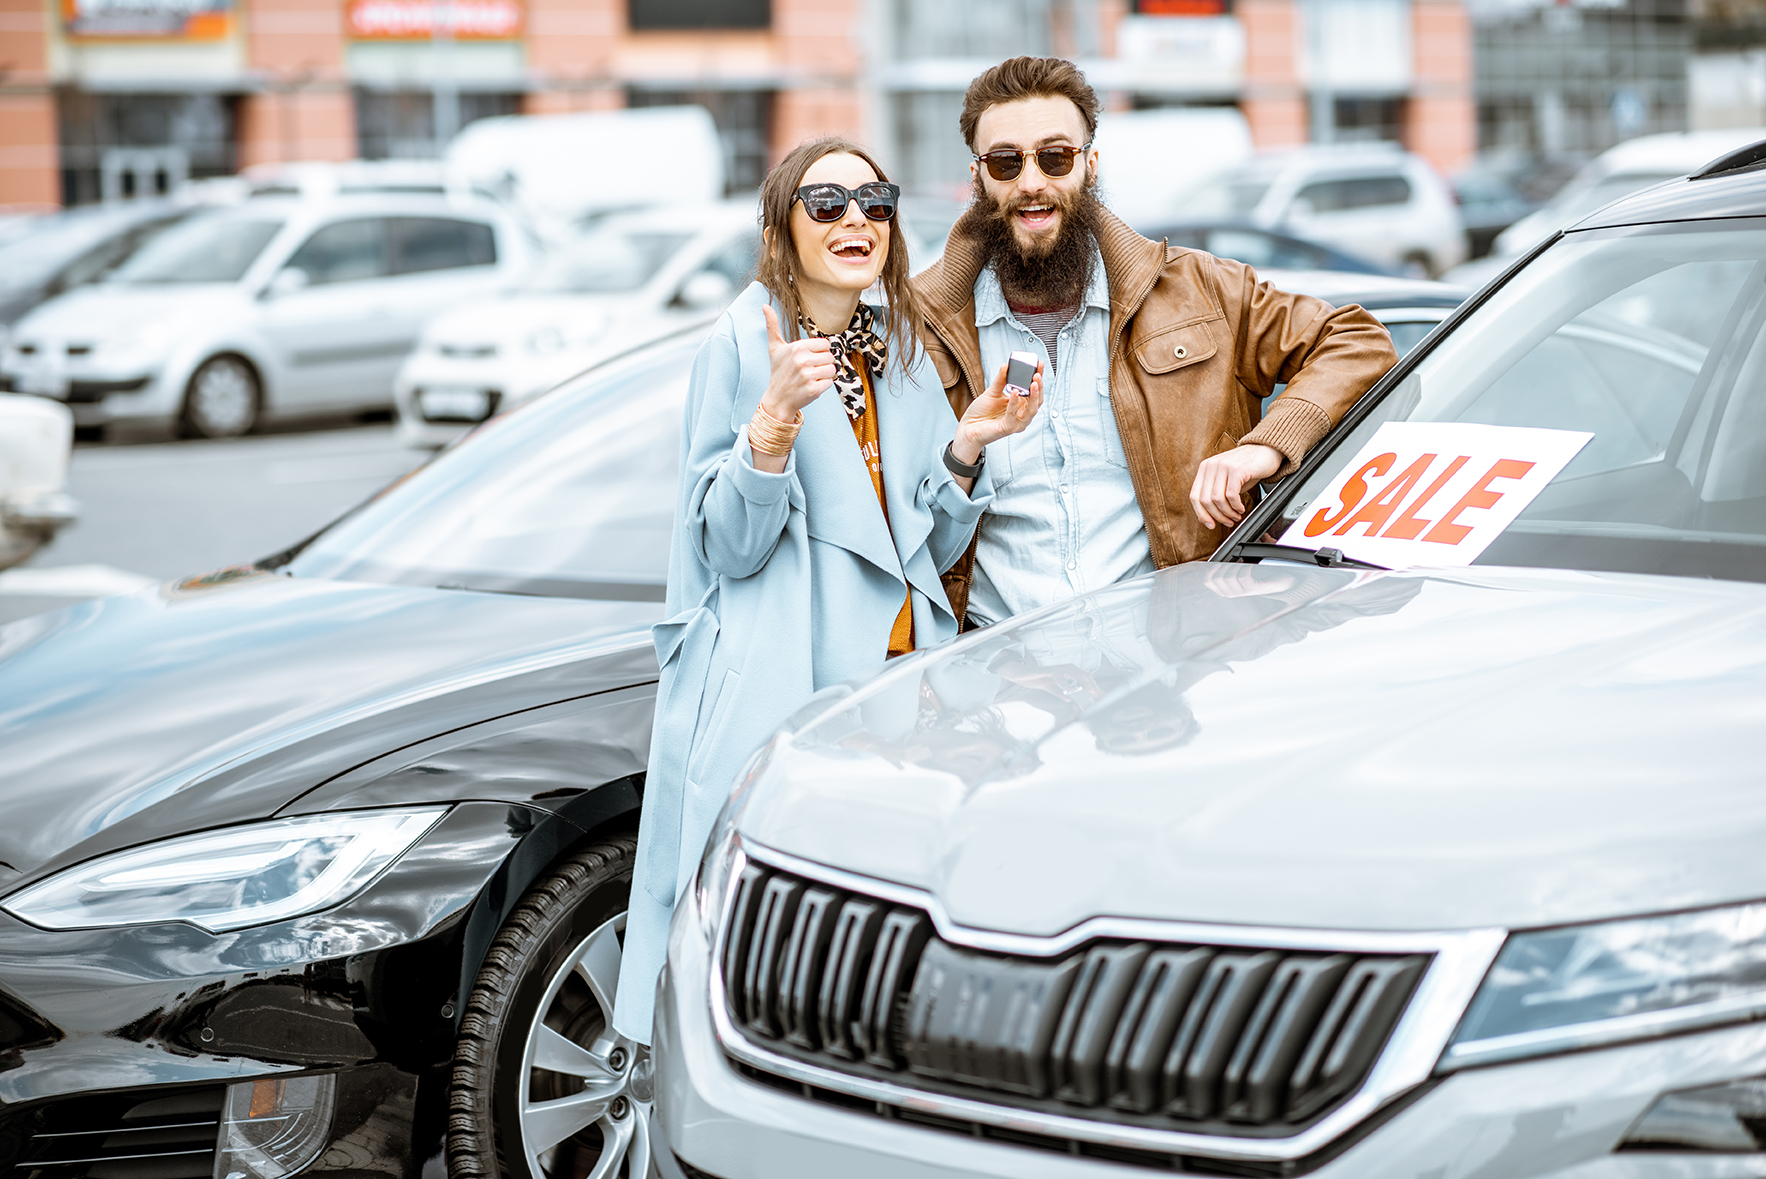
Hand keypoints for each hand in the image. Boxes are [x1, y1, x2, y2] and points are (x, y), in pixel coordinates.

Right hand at [760, 304, 835, 420]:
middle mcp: (803, 360)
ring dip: (824, 375)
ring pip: (832, 370)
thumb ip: (773, 326)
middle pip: (831, 357)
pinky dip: (823, 386)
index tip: (808, 359)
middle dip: (822, 364)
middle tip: (809, 370)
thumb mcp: (775, 348)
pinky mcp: (814, 390)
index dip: (819, 352)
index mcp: (797, 347)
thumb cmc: (778, 371)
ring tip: (810, 378)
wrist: (777, 399)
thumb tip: (765, 305)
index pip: (825, 344)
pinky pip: (830, 383)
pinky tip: (811, 387)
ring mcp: (808, 376)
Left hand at [952, 358, 1043, 461]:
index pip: (1034, 390)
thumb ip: (1001, 380)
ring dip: (1034, 396)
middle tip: (1037, 373)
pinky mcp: (1008, 428)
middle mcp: (1022, 414)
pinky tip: (1015, 392)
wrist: (968, 427)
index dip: (1038, 378)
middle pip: (1037, 400)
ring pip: (1032, 410)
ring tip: (1033, 382)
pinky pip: (1013, 415)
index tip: (1039, 363)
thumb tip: (1006, 365)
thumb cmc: (981, 411)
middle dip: (1039, 386)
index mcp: (1021, 404)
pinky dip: (1014, 403)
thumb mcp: (992, 392)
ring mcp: (1017, 422)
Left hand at [1190, 443, 1282, 529]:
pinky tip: (1241, 508)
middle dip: (1217, 516)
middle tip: (1228, 522)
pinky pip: (1231, 495)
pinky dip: (1236, 506)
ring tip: (1236, 515)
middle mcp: (1211, 465)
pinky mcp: (1236, 469)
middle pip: (1205, 500)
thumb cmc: (1247, 467)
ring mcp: (1223, 466)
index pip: (1194, 496)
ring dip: (1228, 513)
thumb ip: (1215, 493)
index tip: (1210, 524)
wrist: (1266, 450)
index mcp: (1205, 468)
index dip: (1201, 514)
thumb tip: (1209, 517)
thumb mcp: (1226, 479)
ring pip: (1217, 499)